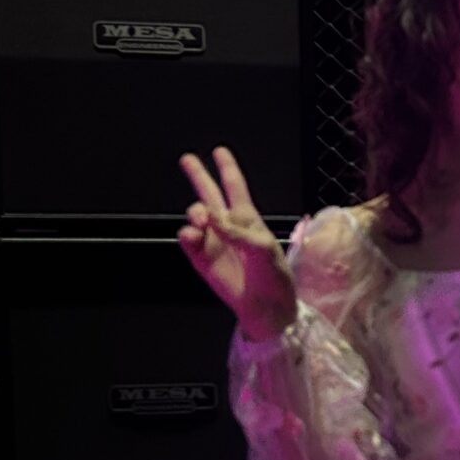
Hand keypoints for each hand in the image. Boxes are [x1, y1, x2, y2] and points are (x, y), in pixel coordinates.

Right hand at [177, 147, 296, 342]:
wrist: (265, 308)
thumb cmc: (273, 276)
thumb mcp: (263, 249)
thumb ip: (238, 231)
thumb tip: (212, 217)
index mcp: (247, 219)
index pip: (235, 187)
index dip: (227, 169)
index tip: (219, 151)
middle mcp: (227, 226)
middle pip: (209, 194)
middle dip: (198, 175)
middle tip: (186, 158)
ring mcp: (212, 241)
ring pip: (195, 215)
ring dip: (195, 212)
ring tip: (201, 221)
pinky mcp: (200, 258)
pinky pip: (187, 239)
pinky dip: (187, 234)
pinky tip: (194, 235)